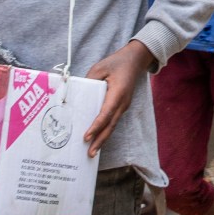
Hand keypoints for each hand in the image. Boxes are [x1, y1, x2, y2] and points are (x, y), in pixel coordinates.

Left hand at [81, 40, 153, 157]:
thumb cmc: (117, 63)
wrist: (135, 60)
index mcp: (117, 94)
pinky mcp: (121, 106)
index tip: (86, 137)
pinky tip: (98, 139)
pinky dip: (105, 131)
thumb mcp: (100, 68)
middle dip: (99, 141)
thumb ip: (89, 81)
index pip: (105, 114)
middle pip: (110, 126)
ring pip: (112, 126)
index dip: (96, 127)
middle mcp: (122, 103)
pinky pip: (112, 121)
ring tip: (92, 152)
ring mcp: (123, 106)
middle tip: (89, 154)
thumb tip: (78, 94)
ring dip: (102, 139)